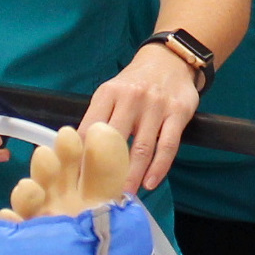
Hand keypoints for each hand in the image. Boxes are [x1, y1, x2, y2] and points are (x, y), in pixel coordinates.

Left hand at [83, 43, 200, 191]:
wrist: (169, 60)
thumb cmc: (135, 83)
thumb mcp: (111, 93)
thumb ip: (98, 118)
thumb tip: (80, 154)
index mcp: (108, 93)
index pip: (90, 129)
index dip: (81, 157)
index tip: (77, 181)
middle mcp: (131, 98)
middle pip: (115, 141)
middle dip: (107, 171)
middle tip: (100, 195)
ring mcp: (156, 106)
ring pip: (142, 147)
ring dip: (132, 175)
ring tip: (124, 194)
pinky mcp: (178, 113)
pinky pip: (168, 146)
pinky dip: (159, 168)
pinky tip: (150, 183)